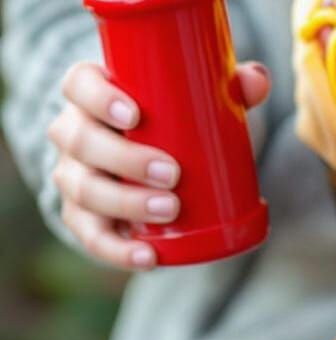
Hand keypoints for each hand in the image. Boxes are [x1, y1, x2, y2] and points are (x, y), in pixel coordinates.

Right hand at [47, 60, 270, 269]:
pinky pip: (90, 236)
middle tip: (172, 172)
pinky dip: (117, 250)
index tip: (135, 115)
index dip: (98, 98)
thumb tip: (257, 82)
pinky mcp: (82, 216)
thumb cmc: (177, 115)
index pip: (79, 84)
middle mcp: (74, 132)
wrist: (155, 157)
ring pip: (84, 190)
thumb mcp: (201, 96)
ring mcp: (73, 176)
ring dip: (125, 203)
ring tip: (170, 208)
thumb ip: (233, 84)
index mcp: (93, 93)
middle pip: (81, 141)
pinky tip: (147, 256)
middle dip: (125, 159)